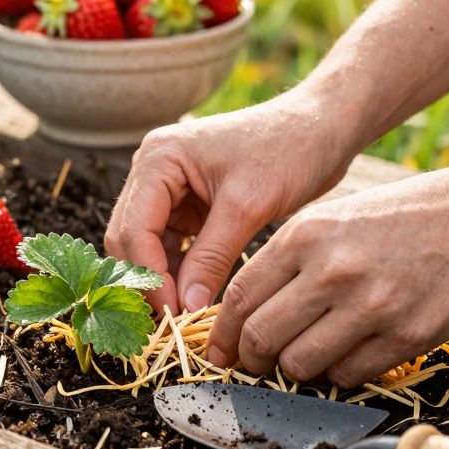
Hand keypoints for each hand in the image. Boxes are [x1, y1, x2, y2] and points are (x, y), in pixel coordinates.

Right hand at [104, 90, 360, 313]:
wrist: (320, 128)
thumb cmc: (288, 150)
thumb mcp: (248, 206)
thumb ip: (212, 256)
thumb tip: (186, 307)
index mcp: (158, 158)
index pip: (134, 228)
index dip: (148, 276)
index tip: (174, 313)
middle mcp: (153, 170)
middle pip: (129, 238)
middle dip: (147, 280)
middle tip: (174, 321)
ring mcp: (168, 188)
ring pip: (146, 246)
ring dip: (161, 279)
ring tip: (186, 315)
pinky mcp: (187, 204)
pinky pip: (171, 246)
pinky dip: (179, 271)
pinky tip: (198, 296)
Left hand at [207, 159, 448, 386]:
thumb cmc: (408, 213)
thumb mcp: (337, 216)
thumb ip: (292, 258)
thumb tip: (249, 308)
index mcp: (306, 234)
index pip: (241, 297)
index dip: (224, 333)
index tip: (222, 350)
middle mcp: (332, 269)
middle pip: (262, 337)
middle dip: (251, 360)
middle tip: (256, 366)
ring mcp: (371, 305)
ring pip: (300, 364)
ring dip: (295, 371)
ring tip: (305, 360)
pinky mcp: (407, 335)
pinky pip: (349, 375)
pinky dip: (339, 374)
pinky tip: (347, 356)